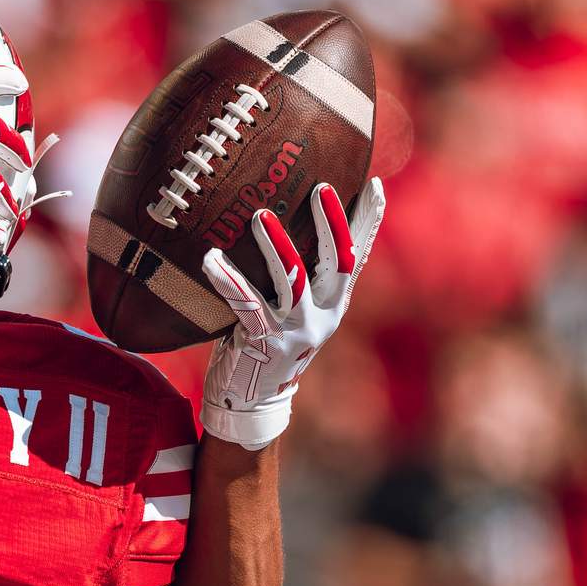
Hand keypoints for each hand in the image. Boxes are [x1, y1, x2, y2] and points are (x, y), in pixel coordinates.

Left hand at [200, 176, 384, 447]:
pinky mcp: (265, 341)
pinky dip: (228, 279)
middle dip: (333, 222)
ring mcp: (296, 329)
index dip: (369, 222)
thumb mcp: (294, 309)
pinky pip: (247, 304)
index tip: (375, 185)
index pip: (358, 255)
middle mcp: (324, 314)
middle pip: (339, 262)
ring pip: (295, 279)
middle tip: (321, 187)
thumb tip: (288, 222)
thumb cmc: (269, 341)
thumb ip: (301, 276)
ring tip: (260, 215)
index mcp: (334, 303)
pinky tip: (211, 258)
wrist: (253, 400)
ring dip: (279, 245)